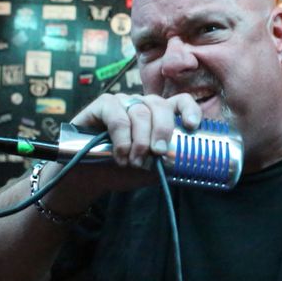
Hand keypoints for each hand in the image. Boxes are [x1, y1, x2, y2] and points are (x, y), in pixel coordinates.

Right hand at [71, 92, 202, 168]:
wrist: (89, 178)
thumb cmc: (123, 171)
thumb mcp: (152, 169)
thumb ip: (168, 161)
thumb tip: (185, 160)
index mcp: (159, 116)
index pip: (180, 102)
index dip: (189, 110)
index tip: (191, 126)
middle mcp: (143, 105)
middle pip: (160, 105)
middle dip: (162, 130)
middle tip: (158, 152)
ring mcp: (123, 102)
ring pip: (140, 111)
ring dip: (139, 140)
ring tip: (134, 162)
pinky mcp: (102, 105)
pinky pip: (116, 114)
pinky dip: (121, 137)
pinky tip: (120, 154)